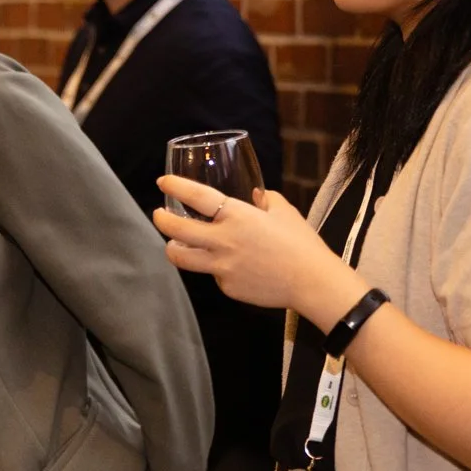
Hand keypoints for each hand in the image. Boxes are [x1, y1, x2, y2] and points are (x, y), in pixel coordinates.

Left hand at [154, 176, 363, 327]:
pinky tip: (229, 265)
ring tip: (175, 243)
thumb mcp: (284, 211)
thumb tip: (255, 195)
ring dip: (173, 248)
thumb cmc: (301, 243)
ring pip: (182, 258)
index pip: (196, 196)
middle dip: (161, 220)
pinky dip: (215, 268)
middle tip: (159, 215)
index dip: (175, 187)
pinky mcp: (227, 287)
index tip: (162, 183)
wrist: (312, 282)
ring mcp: (222, 267)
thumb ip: (265, 199)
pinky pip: (213, 275)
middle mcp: (223, 241)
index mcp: (237, 216)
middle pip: (177, 229)